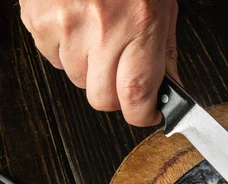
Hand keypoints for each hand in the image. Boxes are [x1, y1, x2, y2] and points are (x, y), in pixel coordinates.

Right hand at [19, 0, 178, 126]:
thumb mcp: (163, 11)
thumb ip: (165, 54)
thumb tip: (172, 91)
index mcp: (139, 26)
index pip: (136, 96)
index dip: (142, 115)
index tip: (148, 113)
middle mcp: (102, 29)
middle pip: (102, 99)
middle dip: (116, 96)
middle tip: (123, 76)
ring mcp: (66, 26)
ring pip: (78, 80)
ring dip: (91, 70)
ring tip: (100, 37)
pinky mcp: (40, 21)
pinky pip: (54, 59)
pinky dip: (67, 52)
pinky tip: (79, 27)